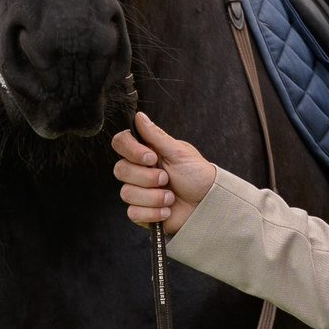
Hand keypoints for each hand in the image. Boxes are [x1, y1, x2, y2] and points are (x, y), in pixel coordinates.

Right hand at [110, 112, 215, 235]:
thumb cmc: (197, 175)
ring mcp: (139, 192)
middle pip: (121, 170)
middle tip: (167, 178)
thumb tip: (139, 116)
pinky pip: (133, 212)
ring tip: (171, 197)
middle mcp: (139, 171)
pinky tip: (167, 210)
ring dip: (153, 197)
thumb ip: (156, 136)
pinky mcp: (141, 212)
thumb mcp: (179, 152)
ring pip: (127, 193)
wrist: (207, 204)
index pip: (121, 143)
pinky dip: (153, 212)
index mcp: (146, 152)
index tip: (151, 157)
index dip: (131, 151)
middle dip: (147, 177)